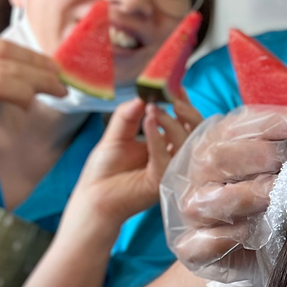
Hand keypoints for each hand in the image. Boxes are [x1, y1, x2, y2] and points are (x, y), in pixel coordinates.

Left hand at [71, 94, 203, 229]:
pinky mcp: (162, 180)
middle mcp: (172, 157)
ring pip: (185, 142)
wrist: (93, 199)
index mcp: (164, 146)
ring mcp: (170, 169)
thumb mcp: (115, 136)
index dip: (183, 105)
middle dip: (187, 113)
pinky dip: (157, 136)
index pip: (182, 123)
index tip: (177, 87)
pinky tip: (149, 121)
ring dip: (170, 122)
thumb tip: (141, 97)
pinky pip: (166, 155)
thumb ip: (127, 116)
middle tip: (173, 99)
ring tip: (153, 110)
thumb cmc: (103, 170)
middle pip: (194, 132)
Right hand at [159, 105, 286, 286]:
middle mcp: (199, 174)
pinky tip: (250, 233)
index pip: (235, 126)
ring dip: (244, 197)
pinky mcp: (193, 248)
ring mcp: (193, 212)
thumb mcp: (275, 158)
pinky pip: (198, 244)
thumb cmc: (268, 189)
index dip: (271, 124)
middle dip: (258, 157)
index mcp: (216, 143)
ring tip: (274, 198)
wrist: (251, 242)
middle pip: (216, 158)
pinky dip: (224, 239)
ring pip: (203, 202)